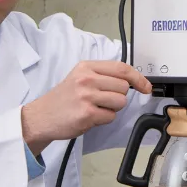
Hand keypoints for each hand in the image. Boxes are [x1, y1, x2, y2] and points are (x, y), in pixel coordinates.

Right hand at [21, 61, 151, 154]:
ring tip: (95, 108)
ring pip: (120, 102)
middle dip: (118, 97)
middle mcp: (86, 79)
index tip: (146, 87)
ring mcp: (86, 96)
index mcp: (86, 67)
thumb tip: (132, 81)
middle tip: (101, 101)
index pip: (121, 68)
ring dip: (112, 109)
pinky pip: (111, 117)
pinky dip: (104, 119)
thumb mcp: (80, 77)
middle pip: (123, 87)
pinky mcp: (87, 114)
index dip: (138, 78)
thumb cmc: (64, 99)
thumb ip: (103, 76)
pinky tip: (89, 117)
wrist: (41, 117)